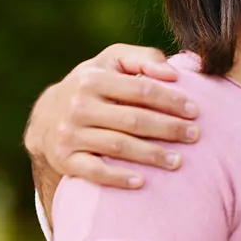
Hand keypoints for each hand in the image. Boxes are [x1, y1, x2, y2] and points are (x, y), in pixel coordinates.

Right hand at [23, 44, 198, 197]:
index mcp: (93, 79)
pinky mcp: (65, 159)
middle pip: (133, 120)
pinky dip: (118, 178)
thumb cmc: (93, 86)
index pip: (140, 89)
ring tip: (179, 162)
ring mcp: (71, 134)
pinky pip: (94, 171)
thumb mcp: (111, 62)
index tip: (195, 110)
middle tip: (195, 136)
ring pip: (118, 146)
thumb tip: (173, 73)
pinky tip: (142, 182)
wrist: (46, 118)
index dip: (170, 100)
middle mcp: (79, 106)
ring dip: (151, 155)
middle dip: (168, 129)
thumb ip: (143, 58)